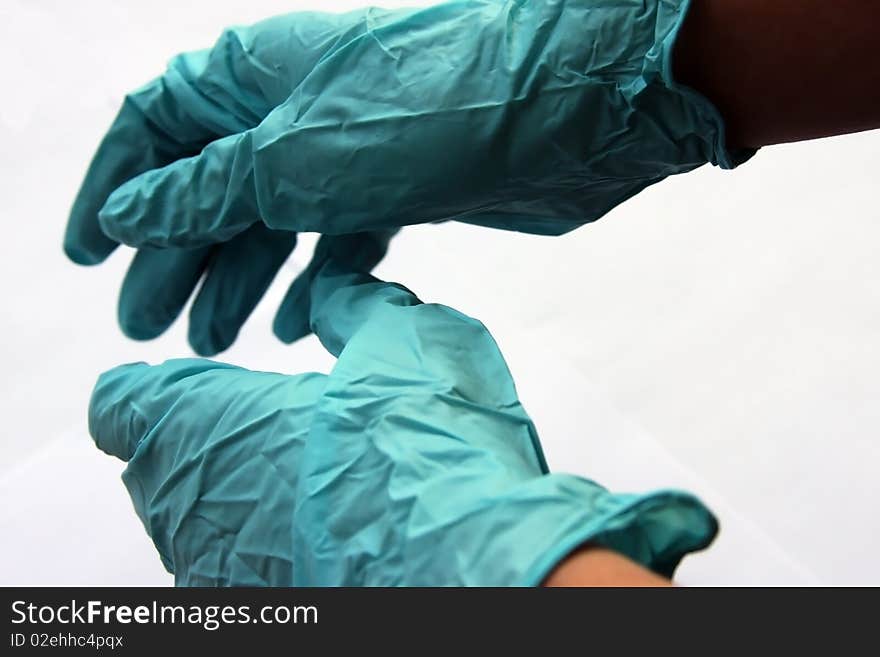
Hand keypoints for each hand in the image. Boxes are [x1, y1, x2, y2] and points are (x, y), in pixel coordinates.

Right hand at [66, 1, 747, 353]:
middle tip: (148, 325)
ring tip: (211, 341)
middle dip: (175, 256)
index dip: (112, 189)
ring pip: (272, 222)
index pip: (156, 128)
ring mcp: (349, 153)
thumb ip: (207, 189)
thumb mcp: (293, 156)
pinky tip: (293, 324)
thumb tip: (129, 212)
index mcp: (254, 76)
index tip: (85, 254)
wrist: (566, 109)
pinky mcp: (398, 191)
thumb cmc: (431, 107)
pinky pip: (335, 241)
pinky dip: (311, 282)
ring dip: (237, 279)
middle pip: (211, 187)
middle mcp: (295, 111)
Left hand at [88, 260, 716, 585]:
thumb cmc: (429, 453)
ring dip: (240, 493)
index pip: (121, 402)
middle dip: (211, 439)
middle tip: (283, 427)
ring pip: (199, 522)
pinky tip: (337, 528)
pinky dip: (271, 542)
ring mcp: (221, 570)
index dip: (162, 385)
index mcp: (206, 424)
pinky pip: (240, 567)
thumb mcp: (401, 337)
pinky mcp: (260, 610)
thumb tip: (333, 289)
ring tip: (319, 479)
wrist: (479, 563)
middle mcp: (193, 506)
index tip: (208, 380)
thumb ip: (350, 303)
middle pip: (160, 465)